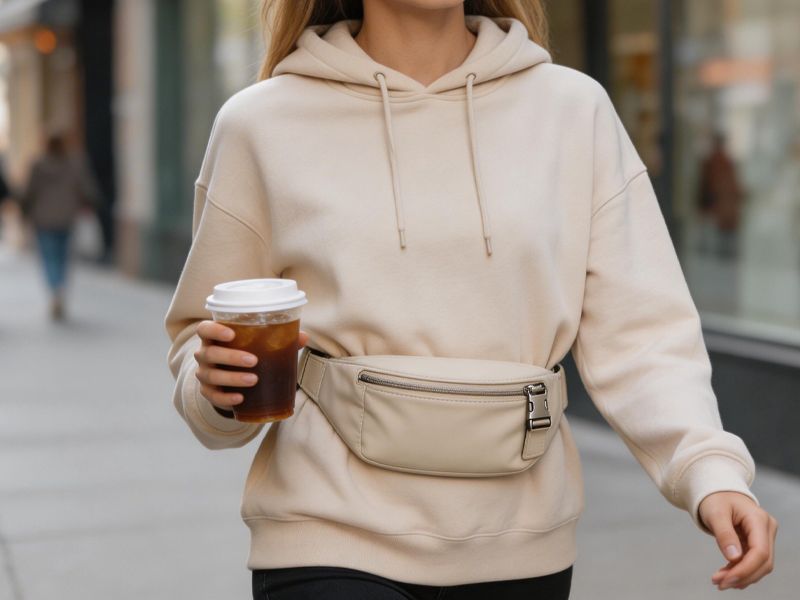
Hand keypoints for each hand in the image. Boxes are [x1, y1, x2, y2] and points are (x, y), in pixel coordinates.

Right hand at [194, 320, 308, 410]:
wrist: (231, 378)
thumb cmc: (246, 352)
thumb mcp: (258, 344)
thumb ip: (278, 338)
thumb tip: (303, 337)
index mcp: (215, 337)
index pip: (205, 329)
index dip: (214, 330)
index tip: (231, 334)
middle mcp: (205, 354)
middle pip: (209, 353)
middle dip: (231, 357)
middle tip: (253, 360)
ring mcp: (204, 374)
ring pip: (211, 376)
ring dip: (232, 378)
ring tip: (253, 380)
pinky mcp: (208, 392)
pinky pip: (213, 396)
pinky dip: (226, 398)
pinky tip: (240, 398)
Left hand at [699, 491, 777, 590]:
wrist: (718, 492)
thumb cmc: (715, 499)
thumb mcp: (715, 513)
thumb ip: (724, 534)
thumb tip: (734, 558)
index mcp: (758, 519)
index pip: (760, 551)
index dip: (745, 569)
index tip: (726, 580)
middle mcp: (766, 529)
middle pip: (763, 562)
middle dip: (742, 576)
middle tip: (719, 584)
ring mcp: (764, 537)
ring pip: (760, 565)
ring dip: (741, 576)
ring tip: (719, 580)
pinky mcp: (758, 543)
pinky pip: (753, 562)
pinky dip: (740, 571)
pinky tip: (726, 576)